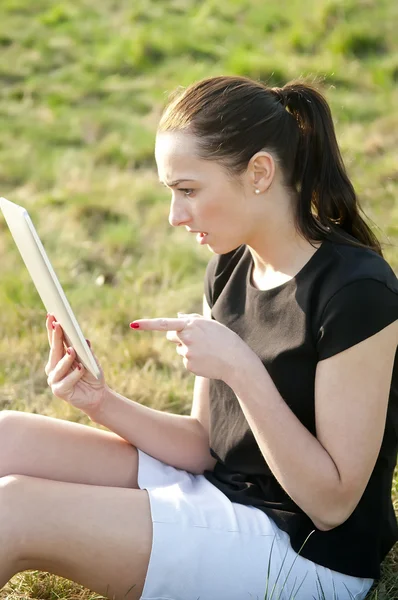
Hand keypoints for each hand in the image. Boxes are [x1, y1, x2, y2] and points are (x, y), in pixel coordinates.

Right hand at [45, 314, 106, 412]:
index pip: (54, 341)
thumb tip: (83, 339)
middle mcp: (53, 368)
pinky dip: (74, 374)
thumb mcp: (91, 359)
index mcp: (58, 358)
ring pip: (58, 366)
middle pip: (54, 351)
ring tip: (72, 350)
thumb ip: (86, 350)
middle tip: (58, 325)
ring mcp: (54, 380)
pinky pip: (66, 381)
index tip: (51, 315)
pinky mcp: (59, 391)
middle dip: (56, 337)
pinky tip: (80, 368)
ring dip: (66, 358)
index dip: (52, 328)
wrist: (98, 395)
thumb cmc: (92, 375)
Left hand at [130, 313, 251, 381]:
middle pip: (171, 336)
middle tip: (197, 340)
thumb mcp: (211, 324)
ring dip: (189, 349)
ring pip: (179, 349)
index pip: (165, 324)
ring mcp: (187, 353)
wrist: (236, 361)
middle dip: (178, 337)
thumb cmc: (225, 339)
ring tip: (207, 351)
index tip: (133, 325)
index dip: (147, 324)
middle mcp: (187, 338)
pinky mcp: (188, 365)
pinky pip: (185, 361)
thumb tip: (177, 317)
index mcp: (192, 325)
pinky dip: (193, 361)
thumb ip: (193, 319)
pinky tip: (206, 361)